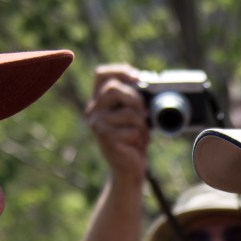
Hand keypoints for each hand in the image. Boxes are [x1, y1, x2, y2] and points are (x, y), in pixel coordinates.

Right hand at [83, 64, 150, 181]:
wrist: (127, 170)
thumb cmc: (133, 141)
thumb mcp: (134, 116)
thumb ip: (134, 100)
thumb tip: (146, 81)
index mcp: (98, 102)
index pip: (101, 75)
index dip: (120, 71)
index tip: (137, 77)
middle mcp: (93, 111)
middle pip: (113, 88)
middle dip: (135, 98)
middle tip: (145, 113)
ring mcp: (98, 125)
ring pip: (129, 113)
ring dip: (142, 126)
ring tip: (140, 137)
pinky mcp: (106, 139)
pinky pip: (133, 131)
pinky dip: (141, 139)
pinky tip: (136, 147)